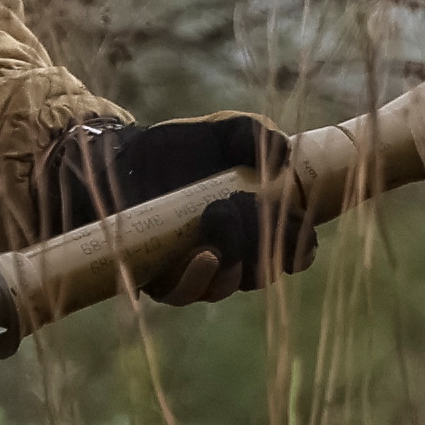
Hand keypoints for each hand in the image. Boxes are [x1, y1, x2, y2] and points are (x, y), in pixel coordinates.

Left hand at [59, 113, 320, 301]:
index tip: (296, 228)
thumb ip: (256, 134)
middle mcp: (233, 254)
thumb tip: (284, 154)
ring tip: (217, 220)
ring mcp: (197, 270)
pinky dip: (197, 280)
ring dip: (231, 260)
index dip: (300, 246)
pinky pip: (183, 294)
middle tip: (243, 206)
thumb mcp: (224, 130)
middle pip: (263, 271)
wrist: (124, 155)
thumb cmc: (182, 146)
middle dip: (262, 244)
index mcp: (258, 224)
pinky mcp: (159, 278)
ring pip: (226, 285)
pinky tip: (202, 256)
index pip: (292, 250)